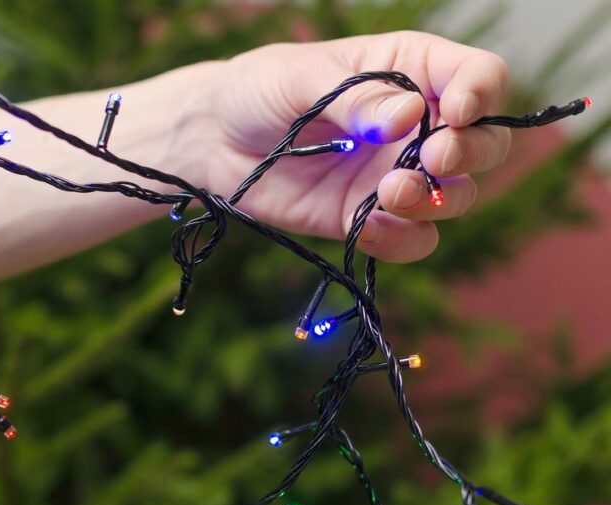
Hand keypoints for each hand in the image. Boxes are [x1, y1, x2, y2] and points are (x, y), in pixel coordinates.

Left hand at [193, 31, 509, 261]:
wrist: (212, 140)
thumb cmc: (258, 89)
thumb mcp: (302, 79)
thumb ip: (355, 98)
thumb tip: (409, 116)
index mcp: (410, 71)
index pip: (478, 76)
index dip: (481, 93)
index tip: (455, 111)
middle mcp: (415, 126)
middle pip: (484, 144)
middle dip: (470, 154)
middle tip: (432, 157)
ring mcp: (394, 175)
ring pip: (455, 197)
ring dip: (436, 201)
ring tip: (388, 192)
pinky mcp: (365, 216)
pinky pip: (410, 240)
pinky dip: (401, 241)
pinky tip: (367, 228)